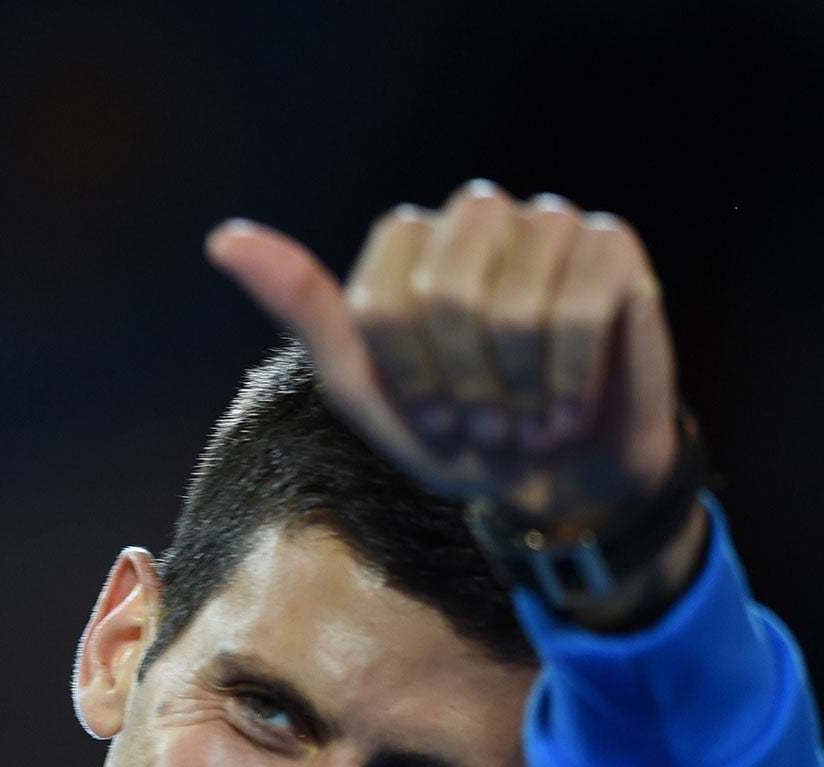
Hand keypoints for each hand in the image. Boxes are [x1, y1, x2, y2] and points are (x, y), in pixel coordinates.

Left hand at [205, 180, 678, 529]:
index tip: (428, 419)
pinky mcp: (613, 245)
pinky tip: (566, 409)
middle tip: (481, 426)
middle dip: (460, 383)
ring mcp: (547, 222)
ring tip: (525, 421)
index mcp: (408, 246)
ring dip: (516, 390)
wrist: (555, 478)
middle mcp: (475, 217)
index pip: (383, 297)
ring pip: (513, 303)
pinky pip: (581, 306)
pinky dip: (568, 378)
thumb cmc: (454, 435)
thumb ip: (303, 310)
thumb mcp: (363, 389)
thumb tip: (223, 237)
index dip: (406, 374)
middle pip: (446, 292)